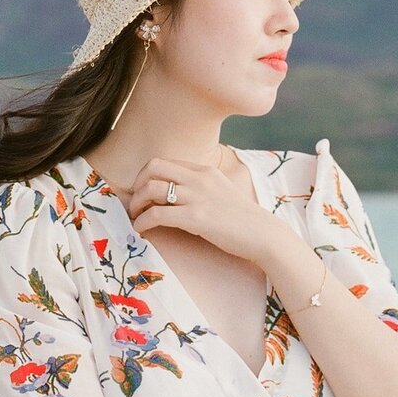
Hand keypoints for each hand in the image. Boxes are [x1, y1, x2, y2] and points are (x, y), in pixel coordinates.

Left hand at [128, 155, 271, 262]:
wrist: (262, 234)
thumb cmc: (242, 218)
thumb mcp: (220, 192)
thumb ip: (199, 187)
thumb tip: (173, 195)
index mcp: (204, 170)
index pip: (165, 162)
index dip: (146, 175)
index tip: (142, 191)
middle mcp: (199, 178)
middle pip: (153, 167)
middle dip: (137, 183)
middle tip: (135, 202)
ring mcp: (197, 197)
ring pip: (151, 189)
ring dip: (136, 203)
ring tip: (136, 216)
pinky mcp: (196, 218)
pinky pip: (157, 214)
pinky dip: (142, 221)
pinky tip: (141, 229)